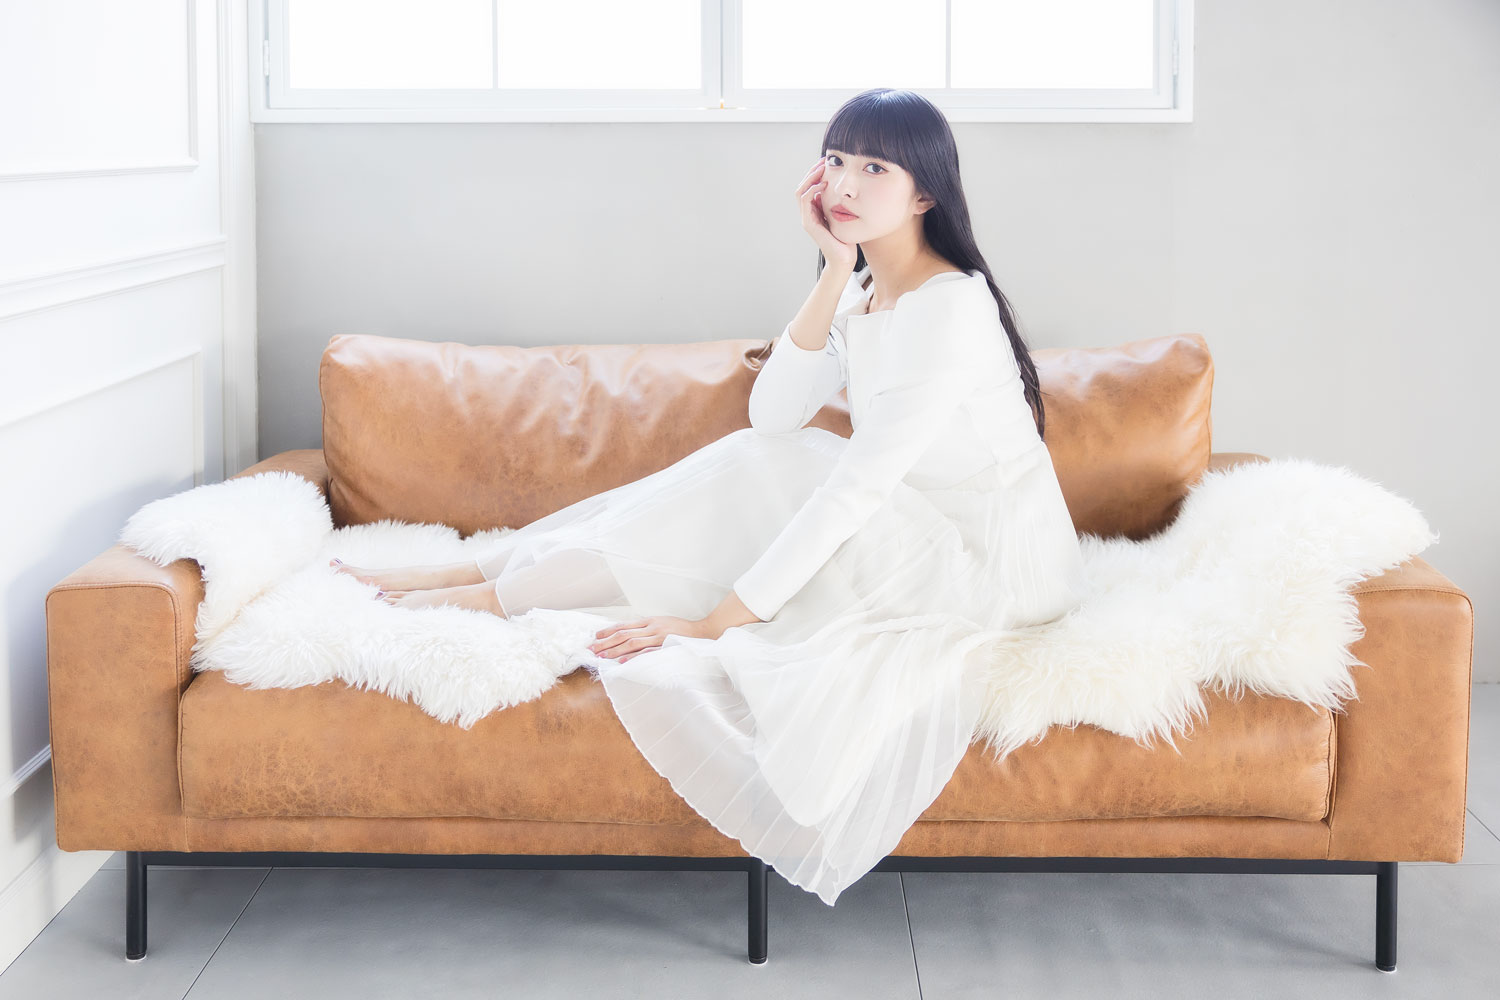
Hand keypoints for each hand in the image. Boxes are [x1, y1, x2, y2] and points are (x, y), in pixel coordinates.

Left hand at [588, 615, 717, 662]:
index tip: (595, 637)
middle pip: (623, 634)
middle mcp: (652, 627)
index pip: (624, 626)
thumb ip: (647, 628)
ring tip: (601, 657)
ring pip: (631, 643)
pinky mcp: (665, 647)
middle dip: (606, 642)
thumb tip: (629, 635)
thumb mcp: (663, 624)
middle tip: (592, 649)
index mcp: (650, 621)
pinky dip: (633, 657)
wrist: (703, 633)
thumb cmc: (682, 630)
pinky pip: (646, 653)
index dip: (608, 631)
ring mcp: (658, 637)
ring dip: (614, 650)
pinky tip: (621, 662)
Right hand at [797, 155, 858, 271]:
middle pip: (802, 185)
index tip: (827, 161)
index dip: (816, 173)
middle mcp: (808, 213)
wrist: (844, 259)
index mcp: (815, 210)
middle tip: (824, 160)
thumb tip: (847, 187)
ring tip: (823, 168)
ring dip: (811, 177)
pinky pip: (805, 200)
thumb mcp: (845, 215)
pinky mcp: (809, 223)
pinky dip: (812, 189)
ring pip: (801, 190)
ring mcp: (807, 218)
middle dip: (812, 171)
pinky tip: (824, 183)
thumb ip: (840, 203)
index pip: (809, 186)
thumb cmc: (847, 239)